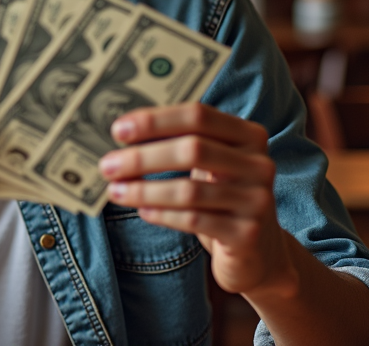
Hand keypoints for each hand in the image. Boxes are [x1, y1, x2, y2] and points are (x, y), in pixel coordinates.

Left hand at [98, 104, 297, 296]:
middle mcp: (259, 163)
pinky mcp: (248, 234)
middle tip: (108, 165)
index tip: (118, 130)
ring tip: (116, 191)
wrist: (260, 252)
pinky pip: (194, 219)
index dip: (155, 120)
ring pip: (190, 190)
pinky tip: (142, 211)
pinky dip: (162, 214)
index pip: (198, 115)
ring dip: (145, 190)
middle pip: (193, 149)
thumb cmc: (222, 197)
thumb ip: (181, 142)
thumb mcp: (211, 164)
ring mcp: (257, 200)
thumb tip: (124, 133)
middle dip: (143, 157)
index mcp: (249, 135)